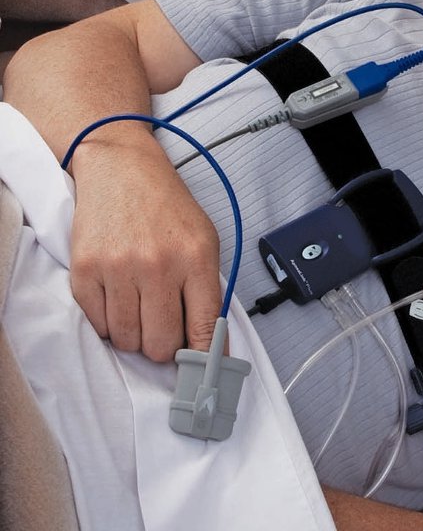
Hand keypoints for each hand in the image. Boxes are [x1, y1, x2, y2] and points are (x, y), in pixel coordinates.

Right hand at [69, 129, 222, 361]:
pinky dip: (109, 321)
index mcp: (197, 259)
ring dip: (135, 335)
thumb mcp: (205, 241)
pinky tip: (118, 297)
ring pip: (128, 340)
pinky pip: (99, 325)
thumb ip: (208, 291)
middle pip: (162, 344)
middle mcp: (158, 265)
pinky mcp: (86, 270)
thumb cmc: (168, 208)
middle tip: (164, 330)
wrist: (122, 170)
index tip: (203, 376)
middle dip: (165, 347)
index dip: (204, 360)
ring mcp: (119, 269)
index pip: (205, 328)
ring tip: (140, 308)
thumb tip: (212, 346)